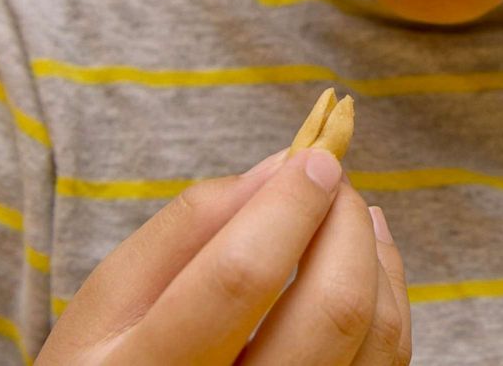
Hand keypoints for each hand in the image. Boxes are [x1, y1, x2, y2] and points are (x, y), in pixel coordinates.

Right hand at [36, 148, 411, 364]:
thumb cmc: (113, 356)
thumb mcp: (114, 294)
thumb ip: (189, 224)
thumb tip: (280, 167)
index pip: (242, 277)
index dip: (289, 207)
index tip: (314, 157)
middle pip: (330, 311)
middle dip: (345, 224)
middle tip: (333, 178)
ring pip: (375, 336)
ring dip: (375, 253)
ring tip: (350, 210)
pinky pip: (387, 359)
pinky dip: (389, 294)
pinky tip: (364, 256)